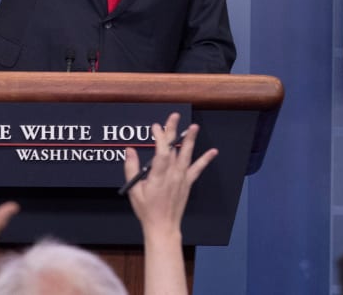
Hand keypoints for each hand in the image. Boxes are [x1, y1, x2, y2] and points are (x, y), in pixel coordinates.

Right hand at [124, 112, 217, 239]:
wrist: (163, 226)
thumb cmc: (147, 210)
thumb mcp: (134, 190)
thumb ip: (131, 168)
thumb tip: (129, 150)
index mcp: (158, 176)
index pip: (161, 151)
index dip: (160, 137)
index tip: (155, 126)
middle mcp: (172, 175)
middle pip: (173, 148)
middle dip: (173, 131)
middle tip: (174, 116)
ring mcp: (181, 178)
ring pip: (186, 155)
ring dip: (190, 140)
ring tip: (194, 126)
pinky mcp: (187, 183)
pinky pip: (197, 169)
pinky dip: (205, 159)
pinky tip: (213, 151)